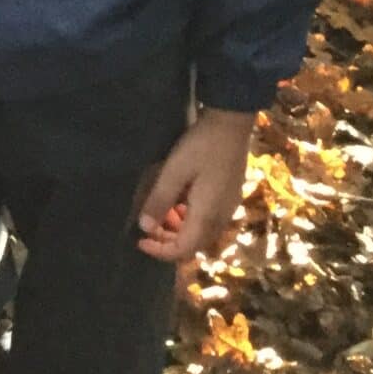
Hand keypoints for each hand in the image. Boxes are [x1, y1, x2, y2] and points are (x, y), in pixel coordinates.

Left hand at [136, 107, 256, 260]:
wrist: (232, 122)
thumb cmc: (201, 146)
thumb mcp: (174, 171)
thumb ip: (159, 200)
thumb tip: (144, 227)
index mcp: (207, 215)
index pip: (183, 249)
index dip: (160, 251)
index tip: (139, 240)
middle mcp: (221, 217)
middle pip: (193, 244)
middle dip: (167, 241)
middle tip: (145, 227)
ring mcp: (228, 207)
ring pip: (200, 231)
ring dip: (177, 229)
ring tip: (157, 212)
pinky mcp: (229, 196)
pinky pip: (207, 218)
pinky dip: (188, 218)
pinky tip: (176, 201)